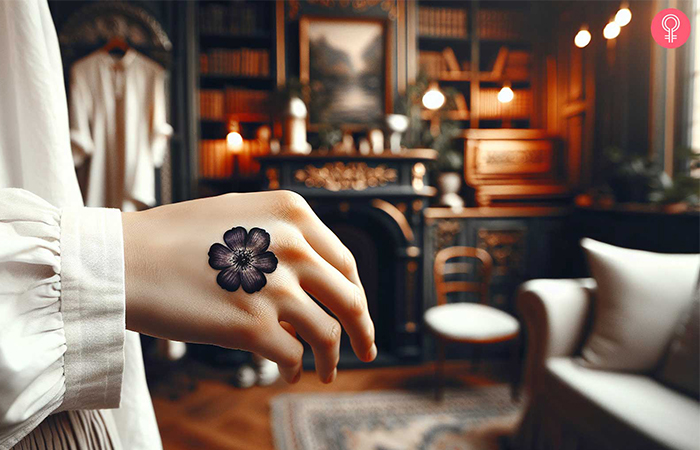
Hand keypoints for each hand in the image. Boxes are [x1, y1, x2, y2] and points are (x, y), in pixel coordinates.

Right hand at [122, 191, 375, 383]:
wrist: (124, 259)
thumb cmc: (174, 238)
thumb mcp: (241, 215)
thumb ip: (284, 235)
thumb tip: (315, 277)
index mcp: (293, 213)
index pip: (345, 263)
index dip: (356, 293)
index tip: (357, 312)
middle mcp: (293, 245)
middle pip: (351, 298)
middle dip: (363, 330)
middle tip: (367, 348)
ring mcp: (276, 286)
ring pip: (330, 334)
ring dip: (333, 358)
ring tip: (327, 372)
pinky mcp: (254, 325)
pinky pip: (294, 357)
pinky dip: (297, 370)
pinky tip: (289, 374)